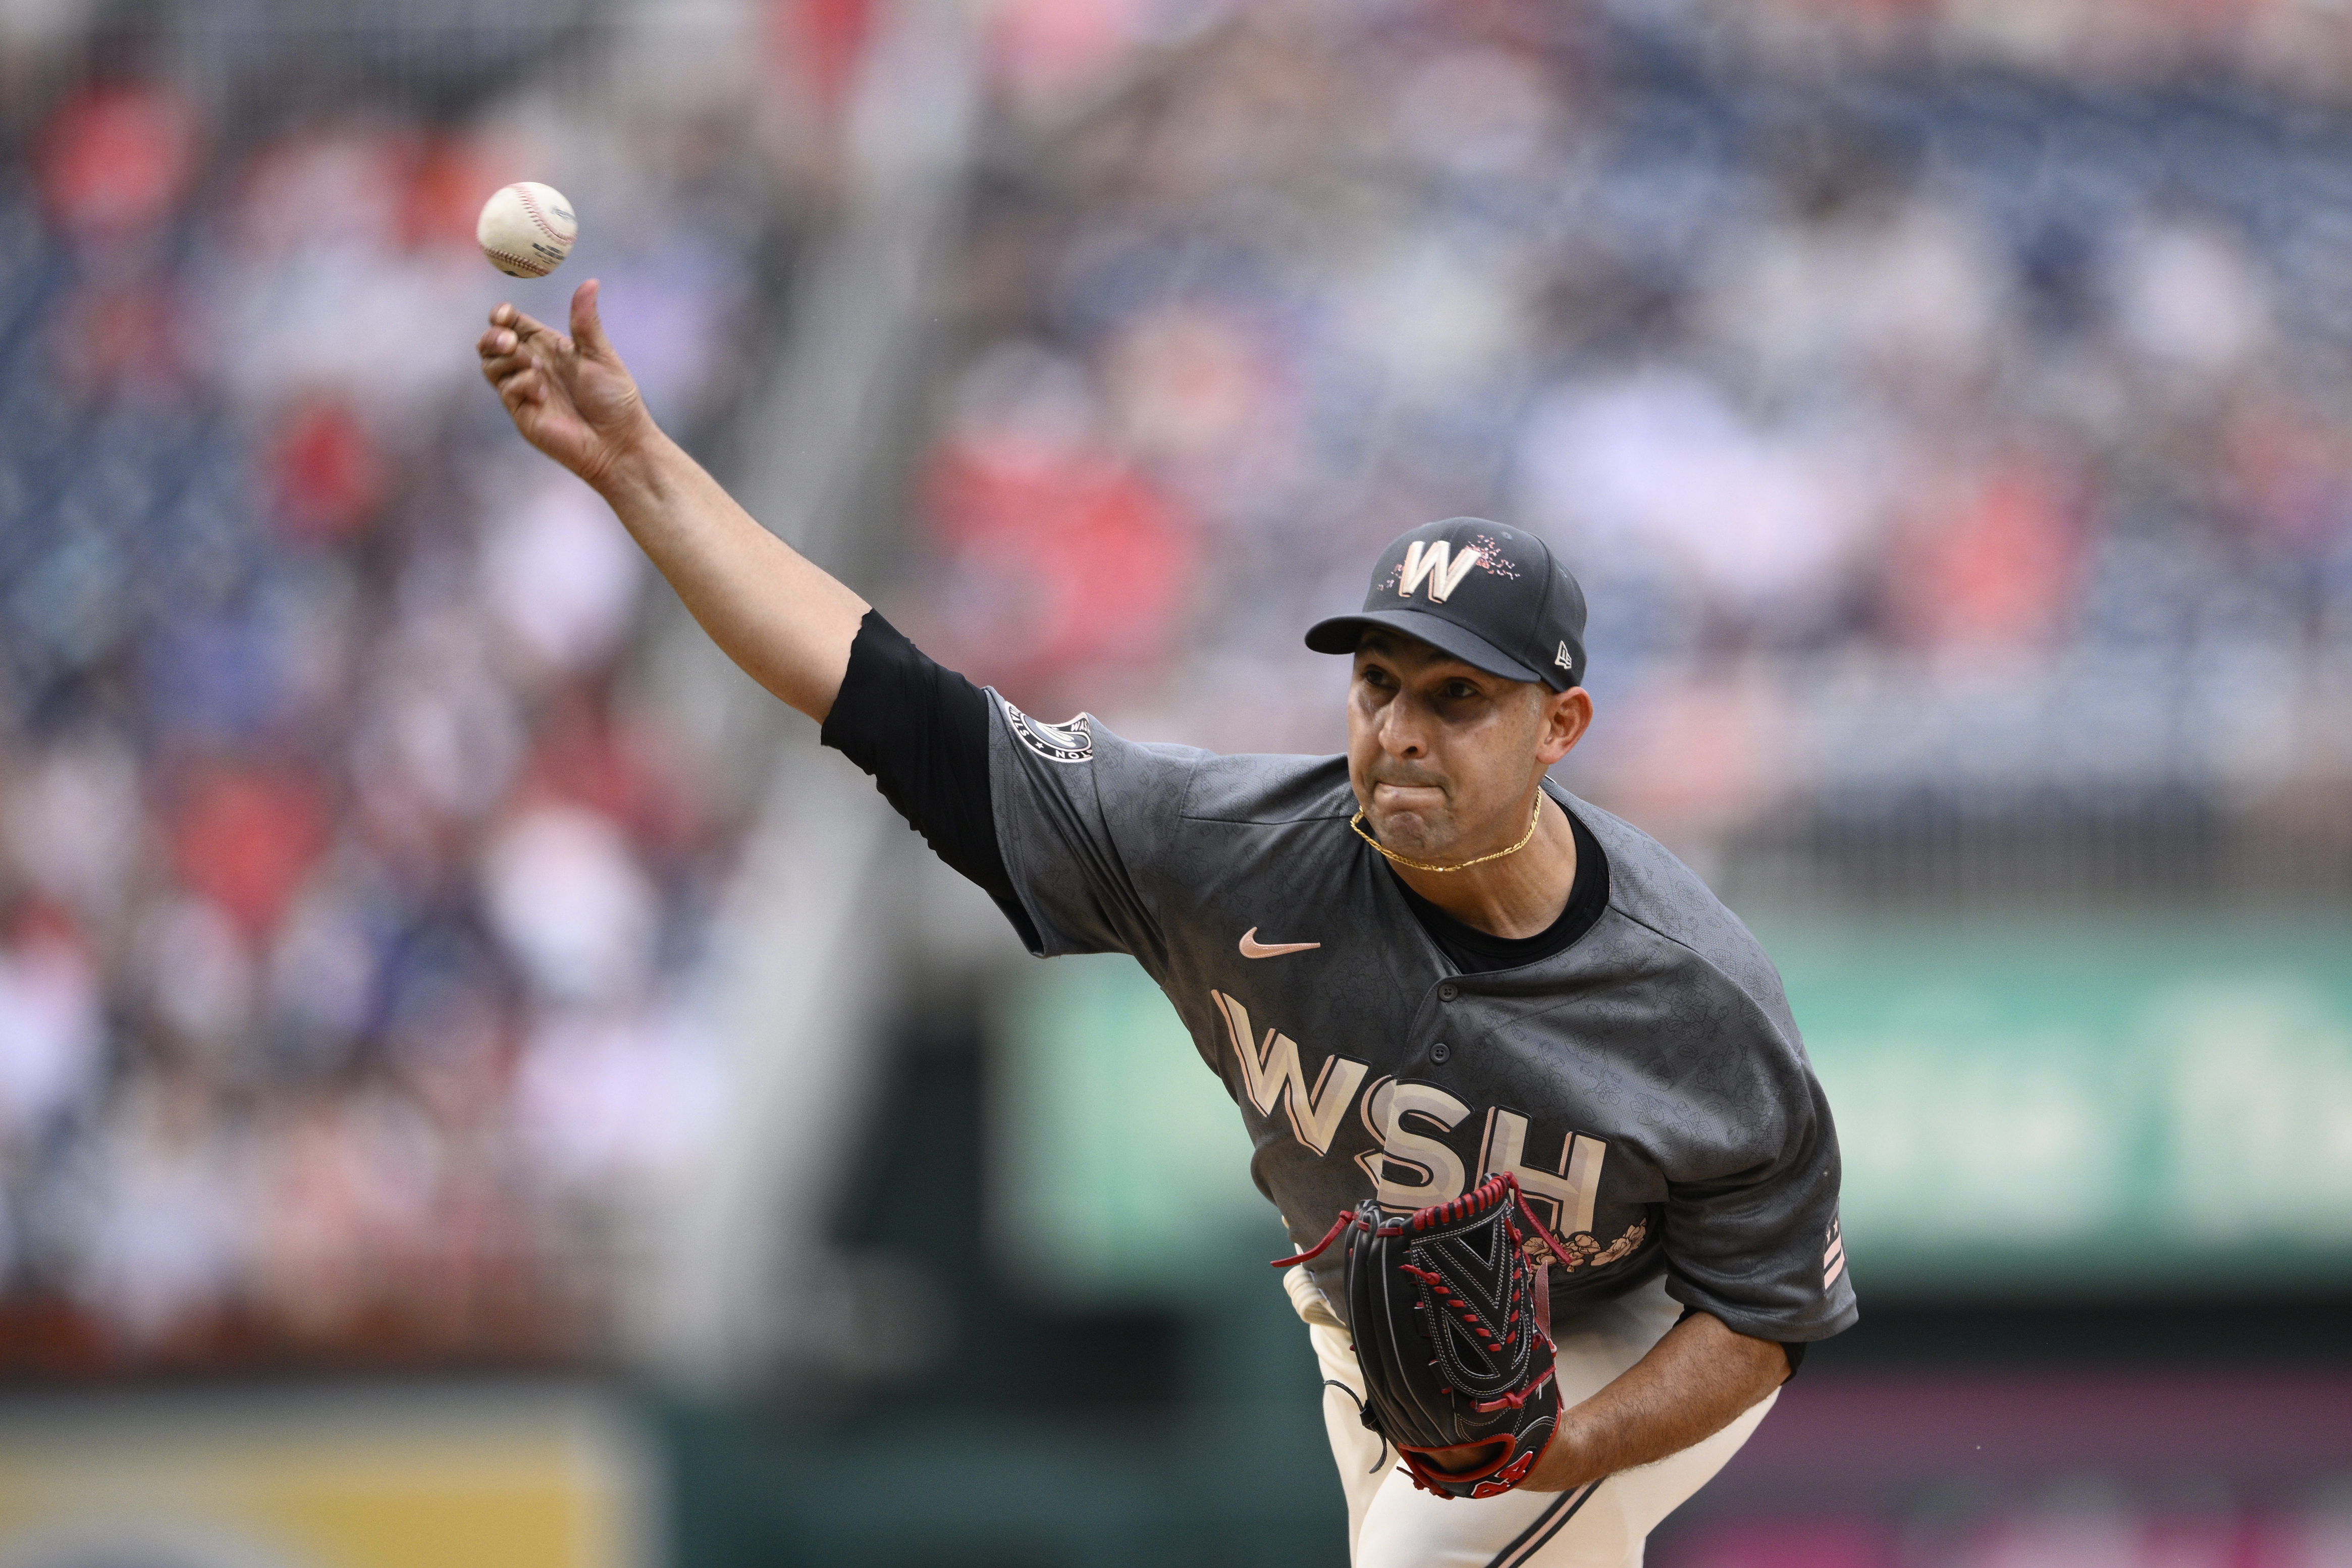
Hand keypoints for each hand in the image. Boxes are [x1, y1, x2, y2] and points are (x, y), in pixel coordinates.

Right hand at [476, 279, 655, 490]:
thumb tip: (591, 281)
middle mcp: (532, 365)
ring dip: (506, 359)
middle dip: (494, 336)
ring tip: (534, 367)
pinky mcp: (521, 412)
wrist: (618, 441)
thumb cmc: (614, 398)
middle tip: (511, 340)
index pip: (512, 323)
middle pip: (490, 342)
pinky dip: (520, 384)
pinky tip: (541, 394)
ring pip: (490, 364)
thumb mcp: (600, 353)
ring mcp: (524, 389)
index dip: (502, 315)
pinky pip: (505, 389)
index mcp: (548, 347)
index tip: (503, 314)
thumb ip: (586, 320)